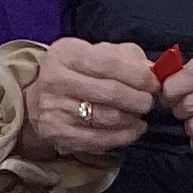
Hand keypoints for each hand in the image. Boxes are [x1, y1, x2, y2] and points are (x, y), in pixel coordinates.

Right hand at [25, 39, 157, 158]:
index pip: (110, 63)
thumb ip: (127, 57)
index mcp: (67, 53)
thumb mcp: (97, 54)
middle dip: (138, 99)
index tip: (153, 83)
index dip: (138, 75)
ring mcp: (55, 108)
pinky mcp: (58, 132)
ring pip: (108, 117)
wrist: (39, 100)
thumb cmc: (78, 73)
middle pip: (111, 92)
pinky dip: (124, 136)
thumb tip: (152, 70)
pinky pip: (100, 138)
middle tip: (148, 102)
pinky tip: (134, 130)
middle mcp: (56, 79)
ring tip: (139, 115)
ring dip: (132, 118)